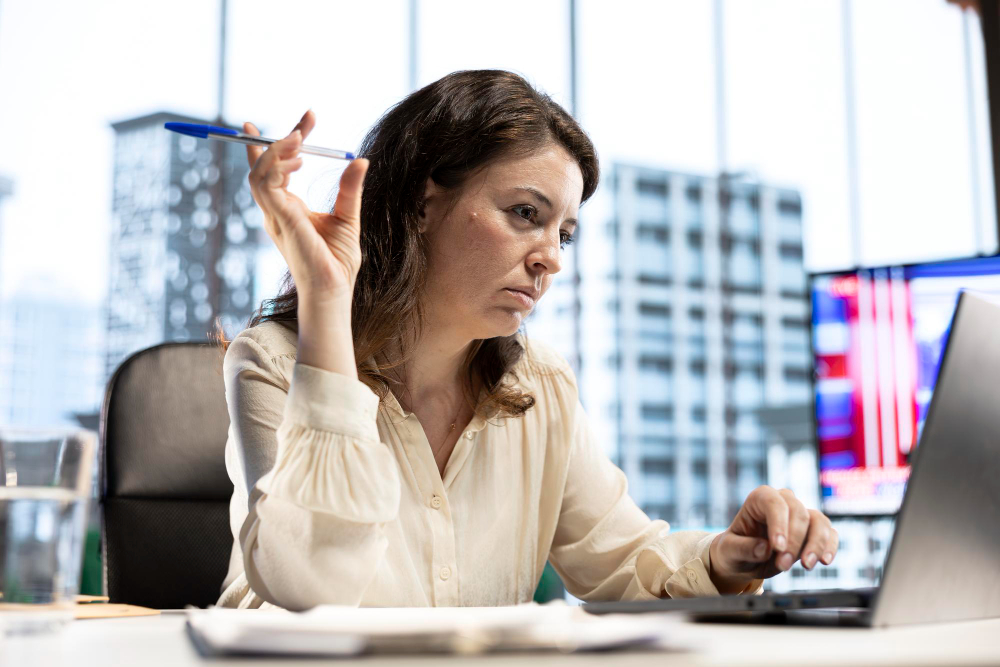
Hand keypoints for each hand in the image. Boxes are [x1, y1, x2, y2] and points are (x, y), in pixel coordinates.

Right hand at [245, 110, 368, 304]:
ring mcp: (274, 215)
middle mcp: (276, 211)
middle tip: (308, 120)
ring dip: (276, 149)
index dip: (279, 144)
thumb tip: (360, 160)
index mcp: (287, 209)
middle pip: (264, 165)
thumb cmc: (338, 262)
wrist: (335, 289)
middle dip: (280, 138)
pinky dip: (277, 165)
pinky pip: (267, 185)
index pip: (275, 169)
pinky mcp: (280, 220)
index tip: (302, 121)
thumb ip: (349, 188)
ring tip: (300, 136)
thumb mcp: (348, 216)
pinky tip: (299, 156)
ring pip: (259, 173)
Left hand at [708, 486, 838, 593]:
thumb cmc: (734, 550)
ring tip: (806, 566)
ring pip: (818, 521)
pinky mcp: (814, 530)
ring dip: (816, 545)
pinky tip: (824, 561)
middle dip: (794, 541)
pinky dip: (829, 547)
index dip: (779, 523)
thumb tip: (764, 548)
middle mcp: (783, 501)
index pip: (774, 503)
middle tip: (782, 565)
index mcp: (759, 498)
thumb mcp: (729, 551)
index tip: (778, 547)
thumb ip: (743, 549)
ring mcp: (801, 514)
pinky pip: (829, 533)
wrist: (745, 560)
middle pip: (798, 513)